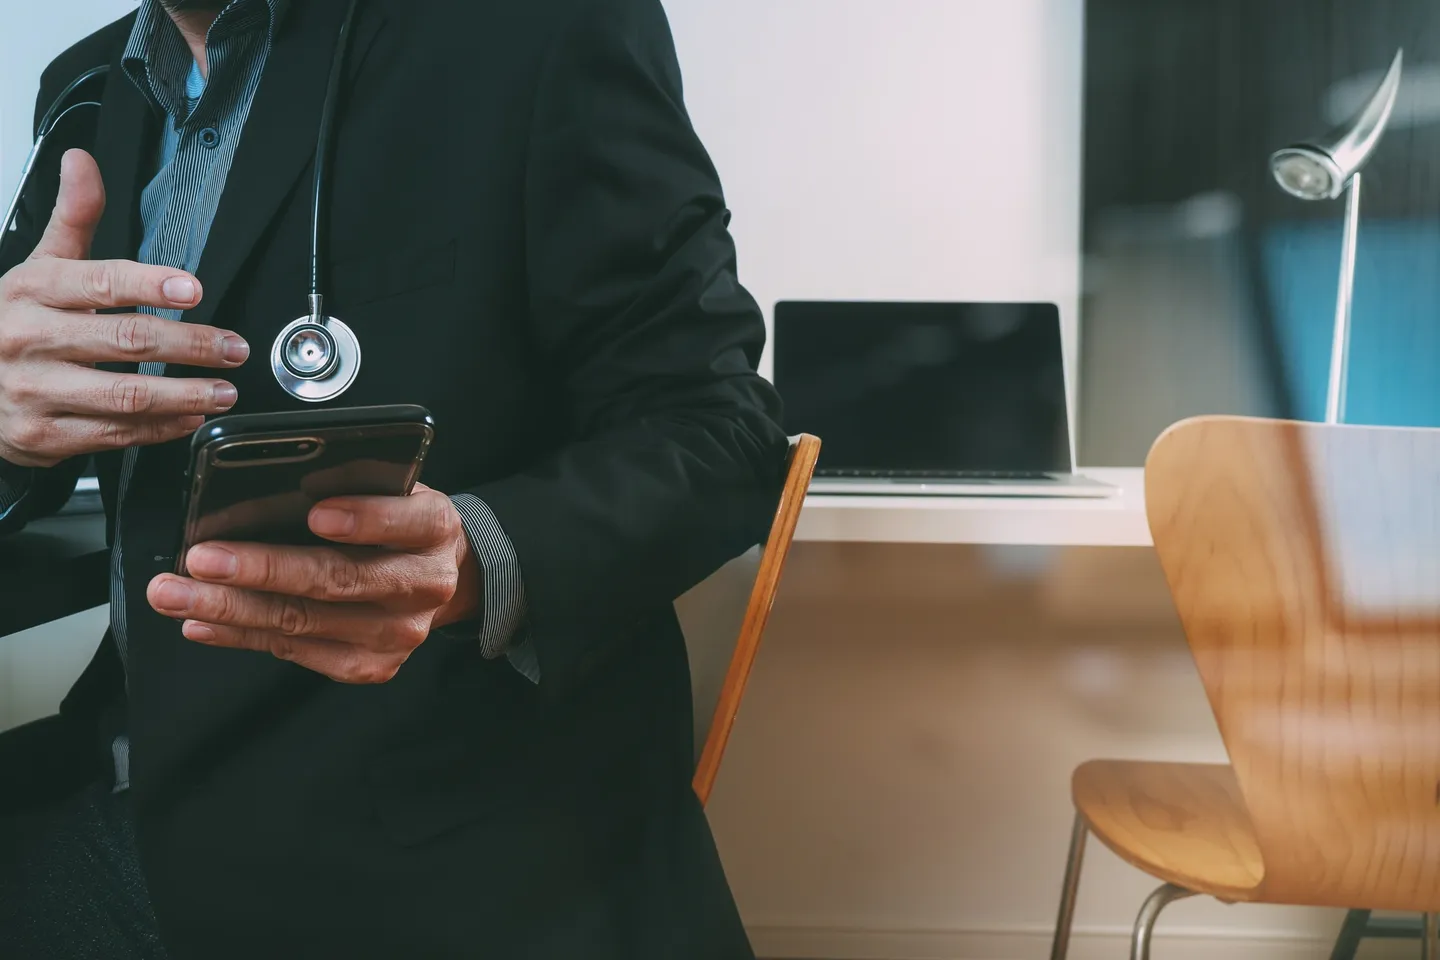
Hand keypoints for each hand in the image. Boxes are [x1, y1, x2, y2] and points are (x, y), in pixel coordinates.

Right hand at [0, 149, 248, 467]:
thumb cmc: (10, 323)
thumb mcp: (37, 267)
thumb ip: (73, 219)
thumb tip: (82, 162)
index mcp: (31, 291)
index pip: (98, 282)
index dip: (150, 285)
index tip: (194, 289)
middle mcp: (30, 339)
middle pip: (124, 340)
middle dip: (190, 345)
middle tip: (231, 347)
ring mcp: (35, 390)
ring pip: (124, 394)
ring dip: (185, 394)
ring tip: (224, 389)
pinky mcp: (42, 433)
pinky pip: (113, 433)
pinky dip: (159, 428)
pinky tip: (190, 418)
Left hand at [146, 484, 481, 683]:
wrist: (436, 576)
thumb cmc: (398, 522)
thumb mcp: (390, 486)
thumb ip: (351, 482)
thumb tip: (270, 484)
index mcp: (434, 528)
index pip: (405, 522)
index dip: (364, 519)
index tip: (316, 514)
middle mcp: (424, 584)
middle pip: (338, 579)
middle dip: (262, 569)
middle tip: (202, 559)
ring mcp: (398, 633)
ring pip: (305, 621)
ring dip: (231, 608)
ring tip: (175, 593)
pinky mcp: (371, 666)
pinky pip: (296, 653)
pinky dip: (241, 636)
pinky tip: (203, 623)